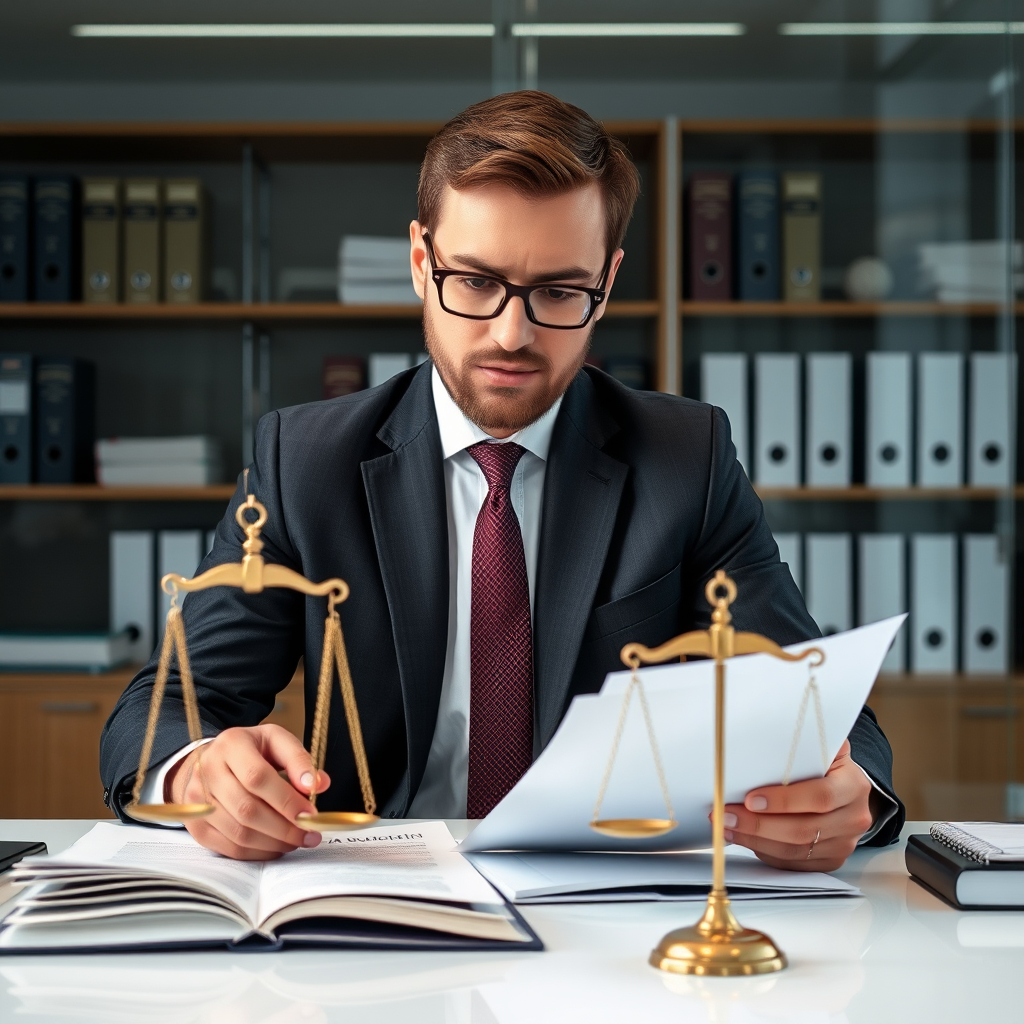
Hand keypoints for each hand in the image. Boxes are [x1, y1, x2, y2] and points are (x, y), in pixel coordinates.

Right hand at [166, 725, 330, 860]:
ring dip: (274, 843)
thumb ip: (298, 759)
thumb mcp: (276, 741)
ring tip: (297, 840)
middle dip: (285, 827)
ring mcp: (197, 802)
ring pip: (239, 833)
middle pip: (247, 810)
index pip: (258, 777)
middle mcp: (207, 772)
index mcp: (231, 744)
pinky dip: (258, 852)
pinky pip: (230, 848)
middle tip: (309, 834)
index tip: (310, 813)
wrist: (211, 761)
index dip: (287, 800)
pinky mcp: (196, 827)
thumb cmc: (251, 750)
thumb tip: (318, 784)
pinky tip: (277, 846)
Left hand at [721, 740, 873, 871]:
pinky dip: (763, 851)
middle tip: (726, 815)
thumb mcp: (822, 747)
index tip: (750, 798)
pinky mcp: (829, 860)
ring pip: (793, 850)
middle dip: (758, 824)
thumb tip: (772, 721)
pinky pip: (792, 863)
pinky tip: (742, 838)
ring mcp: (843, 843)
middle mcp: (853, 817)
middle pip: (802, 829)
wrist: (846, 790)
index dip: (784, 800)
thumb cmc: (824, 765)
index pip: (820, 796)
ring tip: (726, 826)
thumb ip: (804, 738)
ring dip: (754, 839)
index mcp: (853, 785)